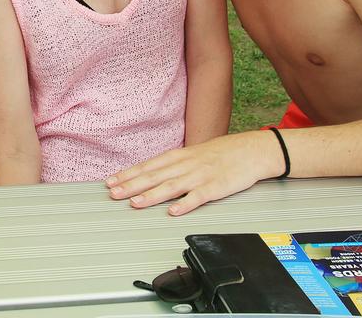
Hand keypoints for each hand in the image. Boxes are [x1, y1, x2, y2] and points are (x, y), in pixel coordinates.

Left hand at [105, 131, 283, 215]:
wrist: (251, 150)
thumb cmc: (221, 153)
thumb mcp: (192, 154)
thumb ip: (172, 165)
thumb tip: (149, 173)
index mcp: (178, 156)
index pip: (147, 166)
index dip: (128, 174)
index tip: (110, 181)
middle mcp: (185, 165)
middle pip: (154, 176)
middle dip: (131, 185)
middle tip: (113, 193)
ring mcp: (200, 176)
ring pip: (171, 186)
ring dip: (151, 195)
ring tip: (134, 203)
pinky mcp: (216, 187)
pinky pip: (198, 197)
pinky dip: (185, 204)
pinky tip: (173, 211)